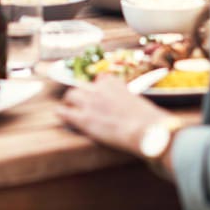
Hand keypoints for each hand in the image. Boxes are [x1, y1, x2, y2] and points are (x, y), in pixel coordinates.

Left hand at [56, 74, 176, 156]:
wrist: (145, 130)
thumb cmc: (149, 120)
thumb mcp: (140, 104)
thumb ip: (130, 103)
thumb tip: (136, 111)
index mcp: (115, 83)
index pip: (100, 79)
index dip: (98, 88)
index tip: (99, 93)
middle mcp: (100, 89)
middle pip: (82, 85)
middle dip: (80, 93)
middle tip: (81, 102)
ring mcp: (90, 102)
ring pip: (70, 95)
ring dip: (70, 102)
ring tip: (69, 108)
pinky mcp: (83, 119)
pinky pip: (64, 112)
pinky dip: (61, 113)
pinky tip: (60, 116)